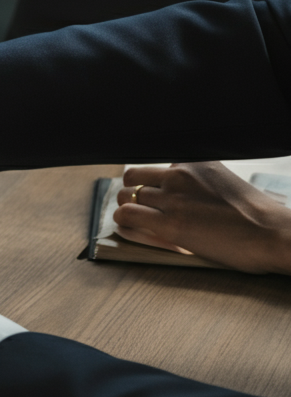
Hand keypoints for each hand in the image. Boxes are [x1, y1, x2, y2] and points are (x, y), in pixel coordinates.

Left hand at [115, 162, 290, 274]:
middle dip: (131, 192)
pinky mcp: (170, 223)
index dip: (150, 182)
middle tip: (139, 207)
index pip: (154, 165)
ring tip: (135, 220)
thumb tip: (179, 191)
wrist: (273, 234)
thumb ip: (197, 180)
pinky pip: (127, 215)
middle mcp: (180, 174)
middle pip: (133, 176)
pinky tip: (132, 228)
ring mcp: (173, 198)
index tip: (154, 194)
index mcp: (194, 162)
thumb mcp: (223, 181)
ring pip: (126, 195)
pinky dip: (124, 221)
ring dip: (126, 208)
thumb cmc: (256, 215)